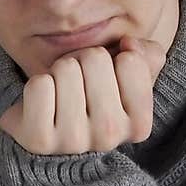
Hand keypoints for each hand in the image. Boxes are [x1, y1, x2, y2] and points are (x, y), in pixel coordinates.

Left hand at [0, 34, 167, 155]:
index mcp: (139, 125)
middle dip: (83, 61)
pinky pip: (40, 85)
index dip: (114, 58)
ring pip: (66, 68)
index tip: (105, 80)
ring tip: (61, 94)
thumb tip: (129, 43)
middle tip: (78, 85)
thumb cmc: (93, 99)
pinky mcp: (40, 140)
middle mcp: (110, 137)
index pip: (130, 61)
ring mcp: (73, 141)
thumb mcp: (130, 80)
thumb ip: (147, 56)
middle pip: (95, 58)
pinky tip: (43, 104)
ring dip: (59, 72)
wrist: (52, 133)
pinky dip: (38, 85)